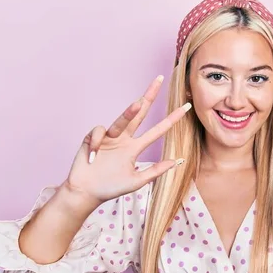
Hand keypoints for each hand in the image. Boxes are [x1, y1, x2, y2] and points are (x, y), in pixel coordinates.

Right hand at [64, 75, 190, 203]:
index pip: (157, 130)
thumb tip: (176, 161)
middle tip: (160, 79)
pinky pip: (100, 133)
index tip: (186, 108)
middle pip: (140, 113)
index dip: (171, 120)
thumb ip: (155, 171)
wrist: (86, 193)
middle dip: (149, 96)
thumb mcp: (136, 181)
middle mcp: (124, 139)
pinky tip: (94, 156)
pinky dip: (98, 143)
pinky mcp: (93, 137)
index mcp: (135, 148)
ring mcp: (109, 137)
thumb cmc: (110, 188)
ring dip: (129, 112)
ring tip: (137, 104)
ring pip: (122, 119)